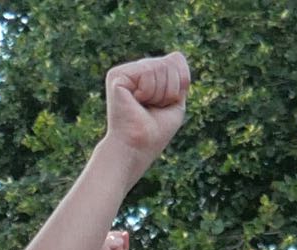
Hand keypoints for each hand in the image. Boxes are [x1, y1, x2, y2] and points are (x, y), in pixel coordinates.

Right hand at [102, 52, 191, 166]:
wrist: (137, 148)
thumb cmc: (155, 131)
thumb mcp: (175, 102)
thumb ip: (180, 78)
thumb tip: (176, 54)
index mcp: (148, 76)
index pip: (176, 60)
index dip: (180, 82)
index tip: (166, 104)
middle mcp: (135, 70)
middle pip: (169, 63)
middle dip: (170, 90)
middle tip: (153, 108)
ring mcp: (124, 71)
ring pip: (159, 66)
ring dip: (159, 93)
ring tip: (144, 106)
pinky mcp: (116, 75)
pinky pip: (147, 71)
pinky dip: (148, 91)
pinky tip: (135, 102)